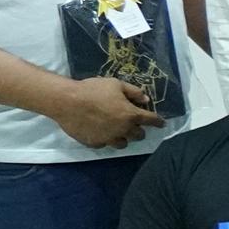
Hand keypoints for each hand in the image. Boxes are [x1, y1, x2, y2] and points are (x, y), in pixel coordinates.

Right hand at [48, 74, 162, 150]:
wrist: (67, 102)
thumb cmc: (92, 90)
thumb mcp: (116, 84)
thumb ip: (133, 92)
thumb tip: (145, 99)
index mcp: (131, 115)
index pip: (151, 120)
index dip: (158, 122)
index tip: (162, 123)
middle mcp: (123, 130)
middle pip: (138, 135)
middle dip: (139, 130)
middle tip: (134, 124)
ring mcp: (109, 139)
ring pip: (123, 144)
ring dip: (124, 137)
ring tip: (118, 131)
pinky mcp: (95, 143)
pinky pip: (105, 144)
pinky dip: (106, 139)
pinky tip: (101, 132)